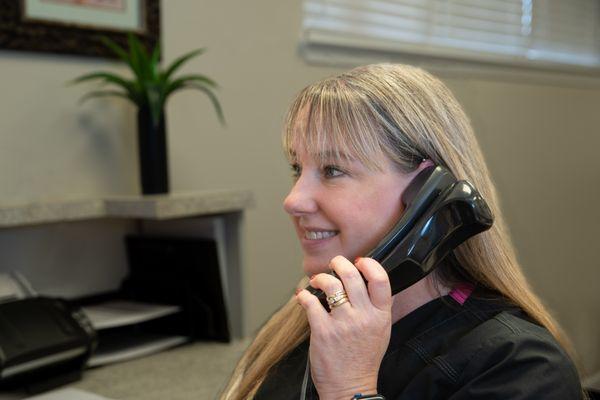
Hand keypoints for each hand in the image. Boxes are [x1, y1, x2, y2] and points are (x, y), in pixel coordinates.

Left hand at [296, 256, 391, 399]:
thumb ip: (378, 307)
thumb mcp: (382, 331)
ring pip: (331, 284)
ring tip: (317, 281)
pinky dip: (303, 296)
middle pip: (352, 275)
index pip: (381, 279)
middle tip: (334, 264)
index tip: (359, 262)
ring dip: (320, 278)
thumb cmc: (364, 359)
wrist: (351, 388)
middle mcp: (364, 317)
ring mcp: (343, 323)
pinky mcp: (323, 331)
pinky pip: (311, 302)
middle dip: (339, 263)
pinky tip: (302, 296)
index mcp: (381, 315)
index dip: (369, 264)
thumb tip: (368, 282)